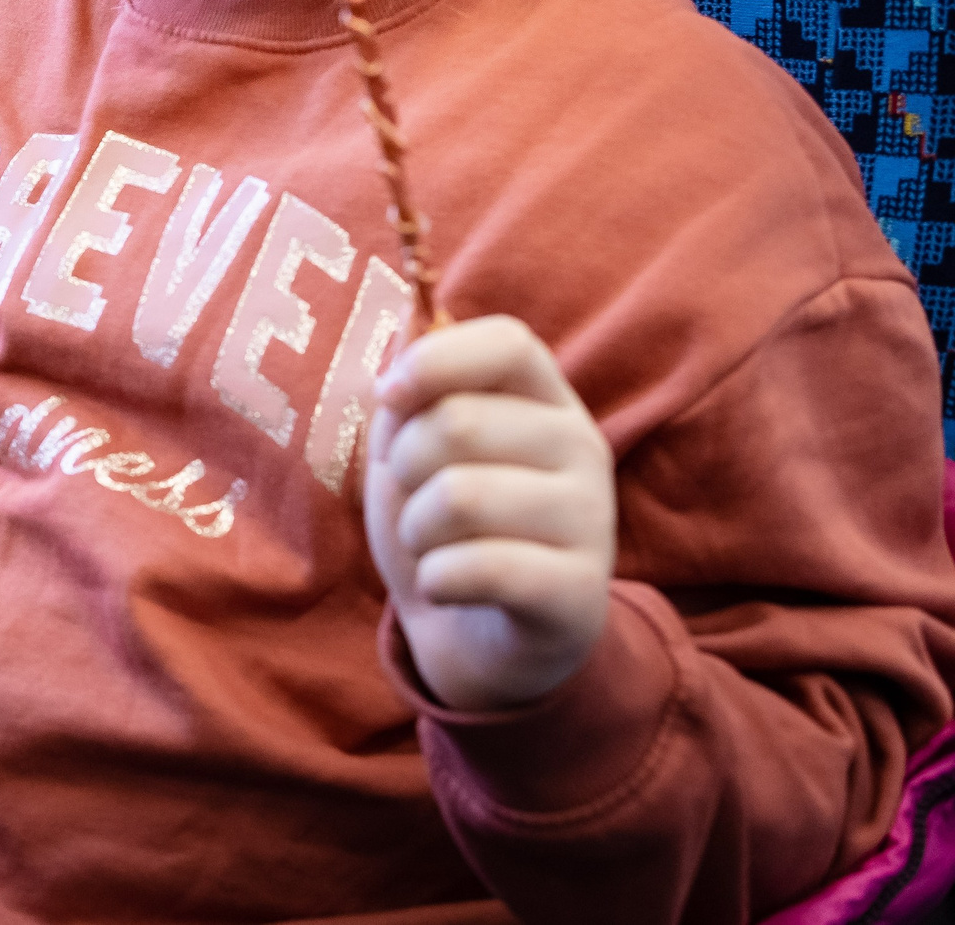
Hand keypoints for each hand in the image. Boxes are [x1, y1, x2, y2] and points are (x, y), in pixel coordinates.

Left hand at [365, 315, 615, 710]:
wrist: (475, 638)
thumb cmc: (443, 526)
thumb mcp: (415, 449)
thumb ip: (413, 395)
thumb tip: (404, 355)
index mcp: (545, 399)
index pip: (509, 342)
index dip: (436, 360)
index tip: (389, 397)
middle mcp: (582, 449)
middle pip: (459, 422)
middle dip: (403, 465)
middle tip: (414, 499)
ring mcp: (591, 522)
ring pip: (459, 498)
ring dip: (416, 529)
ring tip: (433, 546)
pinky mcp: (579, 595)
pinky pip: (479, 568)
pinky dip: (435, 581)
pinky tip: (447, 588)